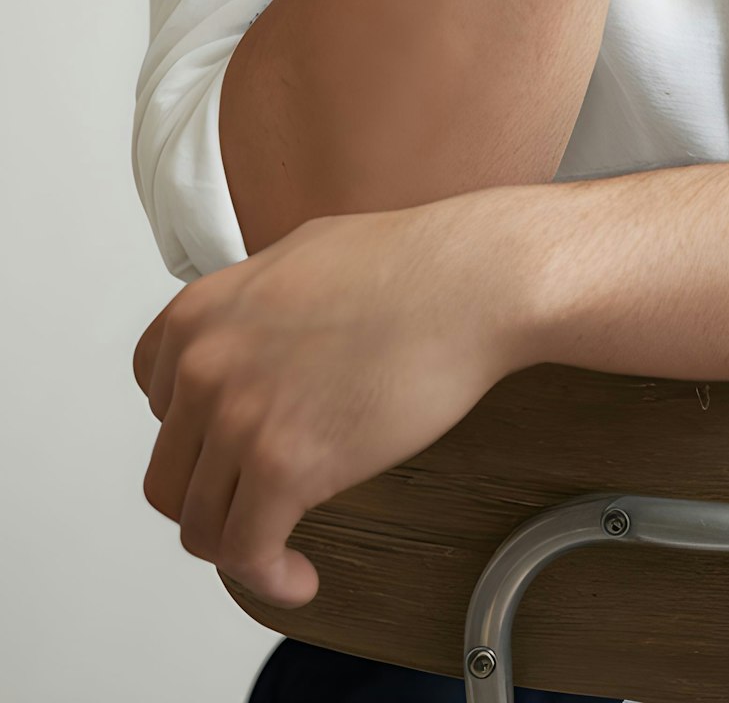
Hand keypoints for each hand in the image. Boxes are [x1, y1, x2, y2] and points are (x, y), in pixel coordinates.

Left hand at [132, 190, 533, 606]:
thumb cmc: (406, 263)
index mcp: (199, 313)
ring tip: (280, 547)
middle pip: (170, 473)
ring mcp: (238, 417)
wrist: (467, 281)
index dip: (194, 430)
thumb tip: (254, 337)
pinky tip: (300, 578)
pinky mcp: (284, 466)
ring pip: (201, 523)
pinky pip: (246, 553)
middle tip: (259, 501)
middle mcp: (203, 365)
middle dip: (215, 494)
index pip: (153, 398)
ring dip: (239, 544)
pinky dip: (269, 578)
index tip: (227, 448)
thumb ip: (253, 305)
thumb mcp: (297, 258)